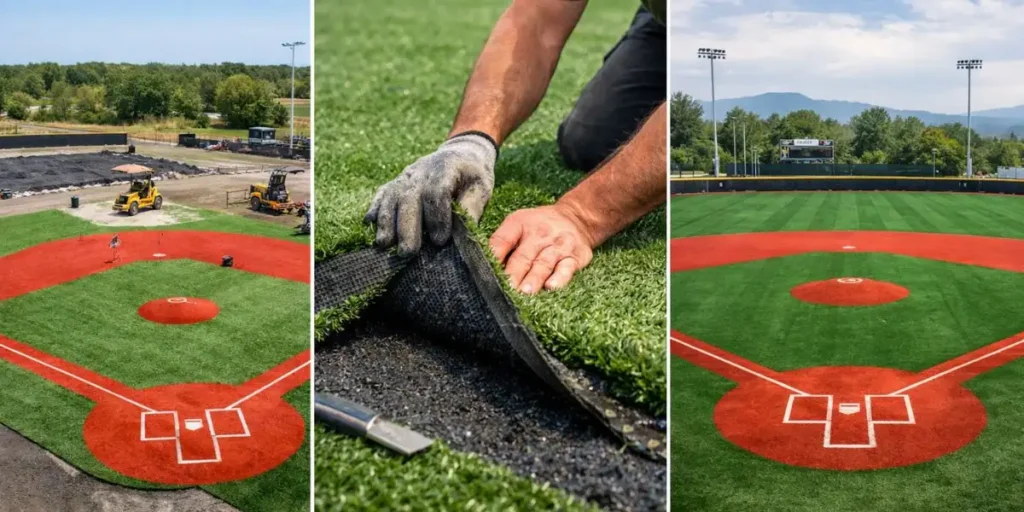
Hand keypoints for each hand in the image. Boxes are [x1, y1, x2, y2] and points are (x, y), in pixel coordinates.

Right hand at [365, 133, 496, 254]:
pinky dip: (375, 209)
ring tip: (384, 244)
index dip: (437, 217)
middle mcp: (420, 171)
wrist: (459, 154)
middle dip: (407, 227)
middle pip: (409, 198)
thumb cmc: (472, 176)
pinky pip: (381, 195)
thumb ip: (472, 208)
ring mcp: (404, 177)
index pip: (436, 192)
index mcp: (445, 168)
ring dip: (386, 222)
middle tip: (407, 252)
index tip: (440, 241)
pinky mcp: (394, 184)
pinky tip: (369, 225)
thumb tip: (461, 233)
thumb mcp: (481, 187)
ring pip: (391, 198)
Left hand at [488, 203, 594, 293]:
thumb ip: (504, 243)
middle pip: (523, 256)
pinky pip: (567, 269)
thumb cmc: (540, 226)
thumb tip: (486, 269)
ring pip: (543, 264)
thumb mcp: (519, 224)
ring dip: (533, 279)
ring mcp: (558, 246)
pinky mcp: (575, 257)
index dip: (494, 255)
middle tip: (506, 289)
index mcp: (520, 224)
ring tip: (524, 292)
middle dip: (513, 274)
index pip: (503, 239)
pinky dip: (559, 278)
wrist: (577, 217)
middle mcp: (540, 234)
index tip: (485, 272)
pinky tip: (551, 287)